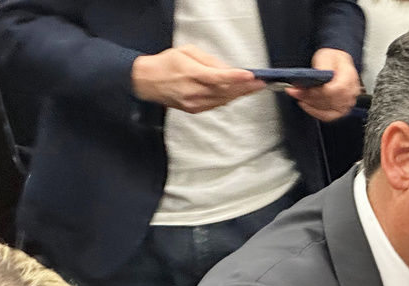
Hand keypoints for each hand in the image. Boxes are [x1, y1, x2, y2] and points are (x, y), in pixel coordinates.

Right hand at [132, 45, 264, 113]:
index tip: (250, 76)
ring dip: (240, 94)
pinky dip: (229, 98)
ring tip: (255, 88)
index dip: (235, 78)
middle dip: (246, 87)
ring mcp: (194, 103)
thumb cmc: (167, 63)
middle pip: (225, 91)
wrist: (147, 82)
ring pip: (223, 100)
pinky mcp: (194, 110)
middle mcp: (193, 91)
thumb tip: (228, 69)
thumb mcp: (186, 52)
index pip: (217, 78)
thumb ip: (209, 61)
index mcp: (191, 74)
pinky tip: (238, 93)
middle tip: (262, 83)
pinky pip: (217, 105)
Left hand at [285, 48, 360, 121]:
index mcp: (349, 77)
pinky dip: (315, 112)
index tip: (303, 89)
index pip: (336, 90)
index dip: (319, 92)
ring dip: (311, 106)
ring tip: (299, 97)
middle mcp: (351, 92)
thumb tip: (314, 78)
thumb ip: (321, 68)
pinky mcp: (342, 109)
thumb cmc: (331, 59)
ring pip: (329, 112)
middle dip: (310, 98)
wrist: (336, 63)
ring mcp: (348, 102)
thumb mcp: (325, 57)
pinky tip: (306, 105)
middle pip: (332, 102)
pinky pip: (329, 116)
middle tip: (295, 92)